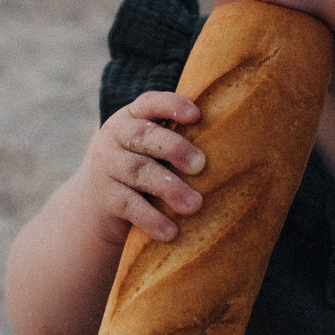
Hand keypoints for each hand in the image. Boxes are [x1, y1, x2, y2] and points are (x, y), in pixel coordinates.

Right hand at [82, 90, 205, 244]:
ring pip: (138, 172)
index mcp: (132, 116)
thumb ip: (177, 135)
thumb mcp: (152, 143)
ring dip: (168, 188)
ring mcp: (108, 166)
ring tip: (195, 204)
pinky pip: (129, 205)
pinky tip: (171, 231)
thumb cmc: (144, 160)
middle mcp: (115, 136)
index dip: (172, 106)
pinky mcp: (106, 197)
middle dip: (173, 148)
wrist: (99, 195)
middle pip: (143, 137)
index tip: (196, 115)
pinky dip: (151, 219)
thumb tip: (234, 138)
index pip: (150, 103)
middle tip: (201, 165)